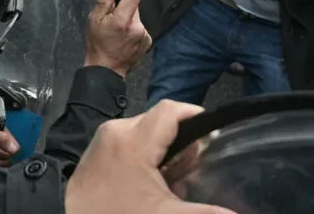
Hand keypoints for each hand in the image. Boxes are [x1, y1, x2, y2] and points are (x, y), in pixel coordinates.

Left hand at [65, 101, 236, 213]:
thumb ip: (203, 213)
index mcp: (134, 141)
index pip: (171, 110)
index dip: (195, 115)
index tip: (213, 134)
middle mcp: (118, 129)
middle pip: (161, 120)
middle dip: (181, 141)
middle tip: (190, 171)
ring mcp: (106, 134)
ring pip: (147, 128)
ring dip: (165, 147)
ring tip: (170, 179)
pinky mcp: (100, 143)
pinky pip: (131, 135)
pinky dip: (147, 150)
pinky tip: (151, 177)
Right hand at [84, 0, 151, 78]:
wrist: (107, 70)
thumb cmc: (97, 45)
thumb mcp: (94, 21)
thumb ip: (103, 2)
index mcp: (123, 21)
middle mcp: (137, 27)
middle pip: (134, 8)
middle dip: (124, 9)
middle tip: (112, 20)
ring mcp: (144, 36)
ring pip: (137, 19)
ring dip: (129, 21)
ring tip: (118, 32)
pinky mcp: (148, 42)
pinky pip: (141, 29)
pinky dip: (134, 30)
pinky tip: (124, 39)